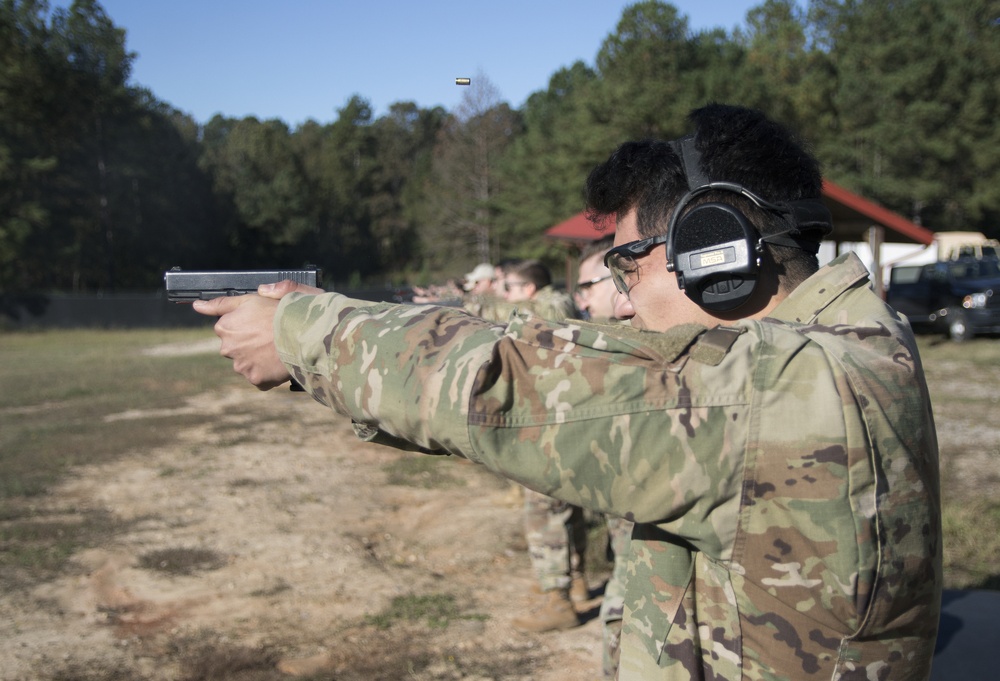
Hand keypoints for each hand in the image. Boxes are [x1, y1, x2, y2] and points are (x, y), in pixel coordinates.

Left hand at [193, 280, 321, 389]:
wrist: (306, 332)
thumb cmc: (283, 311)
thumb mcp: (254, 298)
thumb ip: (226, 301)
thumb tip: (198, 305)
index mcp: (225, 325)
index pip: (227, 328)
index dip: (245, 324)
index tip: (259, 323)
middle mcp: (228, 347)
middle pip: (235, 347)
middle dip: (249, 343)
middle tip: (270, 336)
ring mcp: (242, 365)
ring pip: (247, 363)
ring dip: (258, 359)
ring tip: (277, 349)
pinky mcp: (256, 379)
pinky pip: (260, 377)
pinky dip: (268, 372)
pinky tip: (279, 362)